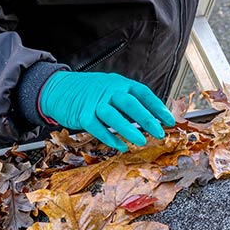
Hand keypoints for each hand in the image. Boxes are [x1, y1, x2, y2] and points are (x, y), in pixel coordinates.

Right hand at [39, 71, 175, 151]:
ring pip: (114, 115)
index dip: (158, 107)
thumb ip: (128, 104)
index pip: (144, 94)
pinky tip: (120, 146)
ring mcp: (95, 101)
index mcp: (121, 83)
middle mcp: (109, 90)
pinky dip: (109, 137)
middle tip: (160, 133)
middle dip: (147, 119)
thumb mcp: (112, 91)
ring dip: (129, 130)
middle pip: (131, 104)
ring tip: (141, 142)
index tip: (169, 120)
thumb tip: (150, 119)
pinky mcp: (82, 114)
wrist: (59, 88)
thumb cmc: (91, 92)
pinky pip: (97, 127)